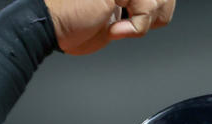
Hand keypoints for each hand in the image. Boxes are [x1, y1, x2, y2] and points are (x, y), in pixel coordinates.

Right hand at [45, 0, 175, 54]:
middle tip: (136, 25)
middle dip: (160, 12)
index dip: (162, 6)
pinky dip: (136, 27)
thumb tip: (156, 11)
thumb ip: (134, 9)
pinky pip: (146, 6)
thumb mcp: (113, 18)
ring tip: (122, 27)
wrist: (48, 25)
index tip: (150, 21)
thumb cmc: (71, 24)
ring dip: (145, 21)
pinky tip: (114, 30)